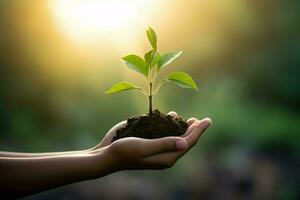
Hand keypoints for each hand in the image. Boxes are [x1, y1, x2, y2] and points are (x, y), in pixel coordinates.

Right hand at [92, 112, 211, 169]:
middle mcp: (164, 153)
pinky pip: (164, 133)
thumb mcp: (144, 147)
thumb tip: (184, 142)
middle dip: (194, 130)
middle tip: (203, 120)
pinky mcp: (149, 141)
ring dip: (183, 127)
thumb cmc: (124, 152)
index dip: (199, 131)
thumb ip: (163, 144)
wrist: (106, 154)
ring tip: (191, 119)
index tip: (207, 120)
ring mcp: (157, 147)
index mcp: (166, 157)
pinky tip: (172, 117)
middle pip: (184, 140)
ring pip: (175, 136)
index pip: (188, 142)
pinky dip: (170, 124)